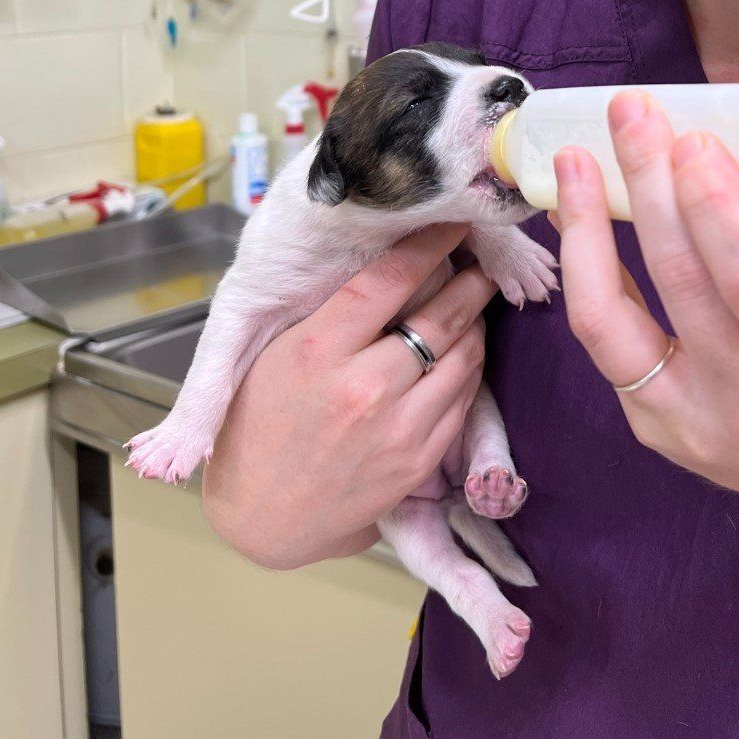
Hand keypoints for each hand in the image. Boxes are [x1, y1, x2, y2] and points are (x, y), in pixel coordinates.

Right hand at [202, 221, 495, 568]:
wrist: (263, 516)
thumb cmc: (260, 422)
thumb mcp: (277, 353)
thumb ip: (332, 311)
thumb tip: (386, 261)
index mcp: (320, 350)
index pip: (390, 278)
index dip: (429, 243)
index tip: (450, 221)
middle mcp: (365, 388)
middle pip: (440, 314)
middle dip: (469, 278)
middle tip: (478, 257)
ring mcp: (399, 428)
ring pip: (463, 353)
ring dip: (476, 319)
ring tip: (476, 297)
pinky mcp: (420, 460)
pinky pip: (465, 397)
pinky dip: (471, 364)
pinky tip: (465, 347)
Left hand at [550, 89, 738, 529]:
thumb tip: (720, 148)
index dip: (717, 206)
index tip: (693, 140)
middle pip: (684, 285)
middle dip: (650, 186)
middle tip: (630, 115)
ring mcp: (695, 425)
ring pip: (615, 319)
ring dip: (586, 228)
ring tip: (575, 161)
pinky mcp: (652, 428)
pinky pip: (605, 339)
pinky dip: (586, 271)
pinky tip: (577, 217)